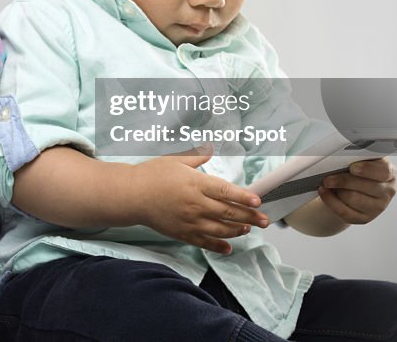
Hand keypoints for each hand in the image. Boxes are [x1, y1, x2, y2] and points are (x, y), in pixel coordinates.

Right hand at [131, 147, 269, 253]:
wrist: (131, 195)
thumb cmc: (151, 175)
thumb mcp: (175, 160)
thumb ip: (197, 157)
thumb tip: (210, 150)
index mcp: (196, 184)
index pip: (226, 192)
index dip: (245, 197)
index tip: (258, 201)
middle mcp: (195, 204)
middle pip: (229, 213)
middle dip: (251, 217)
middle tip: (265, 220)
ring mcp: (189, 221)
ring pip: (220, 230)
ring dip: (238, 230)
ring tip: (248, 228)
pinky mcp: (182, 233)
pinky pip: (204, 243)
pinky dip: (219, 246)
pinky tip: (228, 247)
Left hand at [317, 157, 396, 223]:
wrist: (349, 188)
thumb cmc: (355, 170)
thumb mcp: (360, 159)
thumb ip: (356, 157)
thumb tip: (341, 155)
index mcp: (389, 172)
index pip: (384, 172)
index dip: (368, 170)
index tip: (352, 167)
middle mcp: (387, 191)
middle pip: (365, 186)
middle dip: (343, 181)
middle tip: (327, 178)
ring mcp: (378, 206)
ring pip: (353, 199)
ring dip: (336, 190)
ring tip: (326, 183)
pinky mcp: (365, 218)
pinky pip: (345, 212)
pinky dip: (331, 201)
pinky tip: (324, 192)